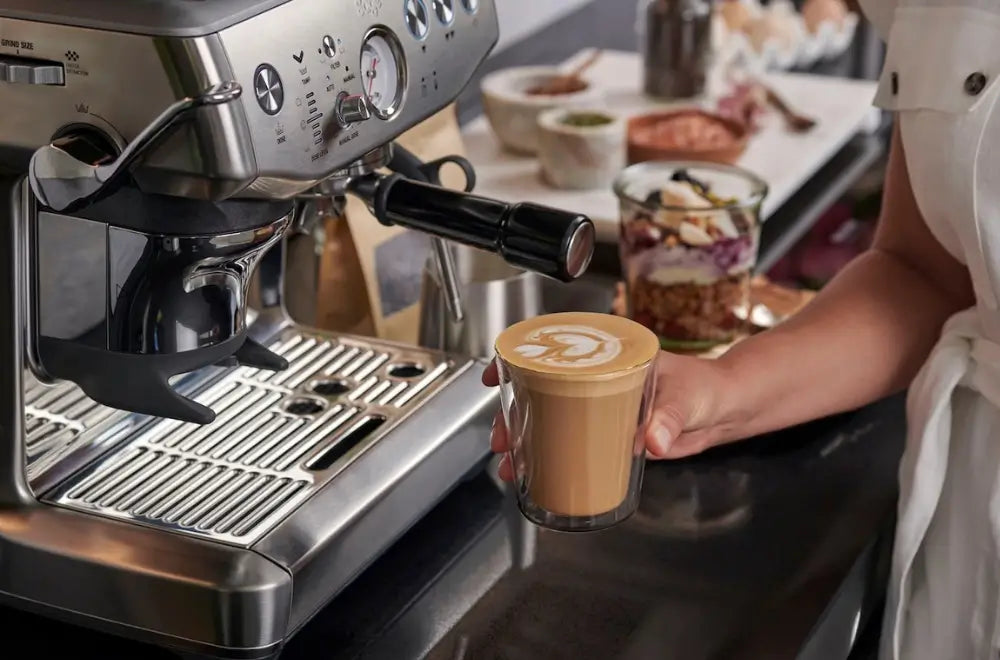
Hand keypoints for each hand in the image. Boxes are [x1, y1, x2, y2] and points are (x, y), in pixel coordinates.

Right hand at [483, 351, 732, 480]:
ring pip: (552, 414)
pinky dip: (551, 451)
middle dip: (514, 411)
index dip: (519, 358)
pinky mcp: (610, 429)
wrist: (727, 410)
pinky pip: (573, 437)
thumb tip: (653, 439)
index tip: (498, 374)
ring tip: (511, 462)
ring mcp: (602, 402)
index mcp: (611, 352)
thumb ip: (670, 418)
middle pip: (543, 387)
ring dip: (527, 436)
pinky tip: (535, 468)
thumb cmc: (708, 389)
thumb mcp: (687, 399)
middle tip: (501, 436)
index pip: (555, 346)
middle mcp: (600, 375)